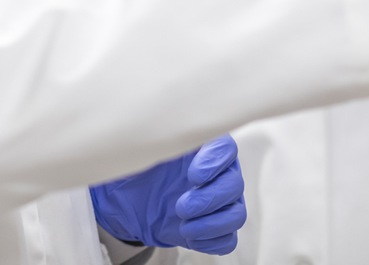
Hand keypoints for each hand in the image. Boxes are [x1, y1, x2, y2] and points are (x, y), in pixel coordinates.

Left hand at [90, 135, 245, 254]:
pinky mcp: (215, 228)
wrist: (132, 200)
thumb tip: (145, 128)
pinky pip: (228, 239)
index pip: (226, 147)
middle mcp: (219, 173)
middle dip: (209, 199)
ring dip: (211, 223)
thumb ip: (149, 138)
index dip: (215, 161)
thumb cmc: (141, 168)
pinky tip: (189, 234)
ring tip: (184, 224)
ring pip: (236, 214)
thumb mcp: (140, 150)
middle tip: (181, 206)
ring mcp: (221, 202)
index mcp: (204, 148)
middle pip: (235, 184)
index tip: (192, 174)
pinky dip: (210, 240)